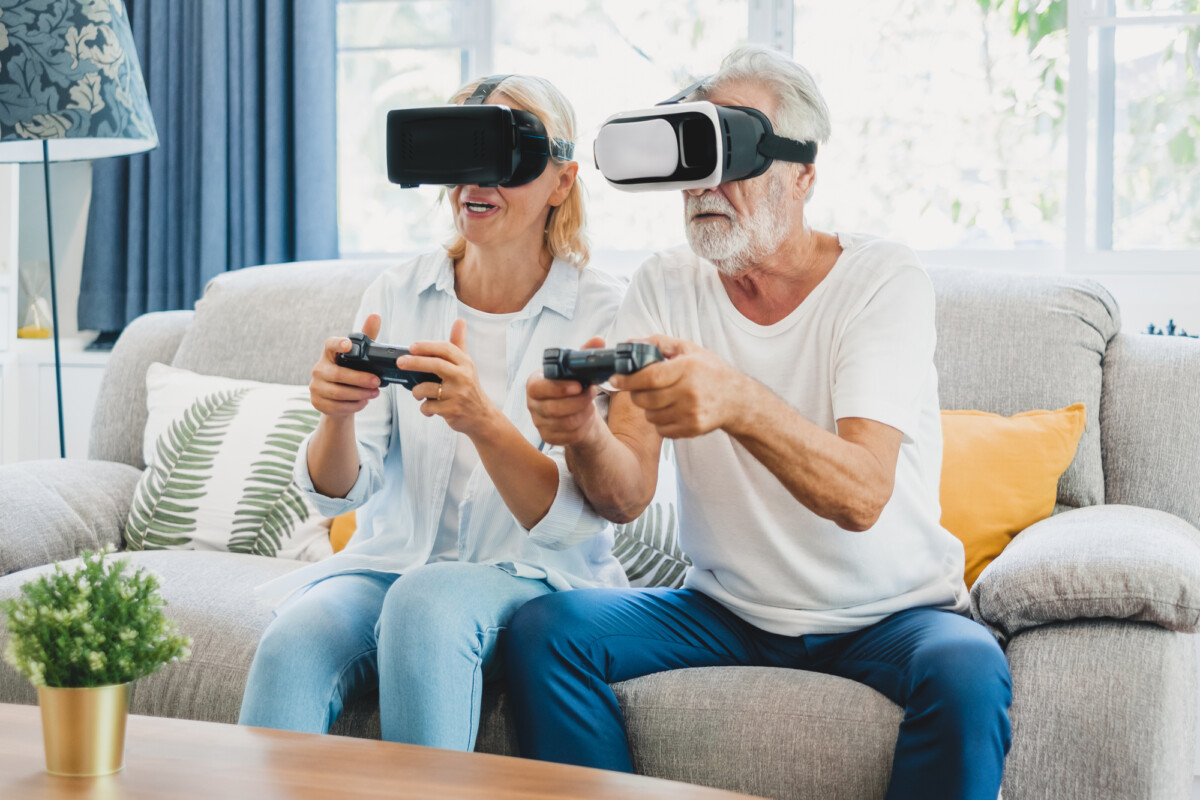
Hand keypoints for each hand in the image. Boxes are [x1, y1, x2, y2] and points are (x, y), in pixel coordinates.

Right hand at [310, 314, 382, 417]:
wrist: (338, 399)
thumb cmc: (351, 371)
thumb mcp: (360, 356)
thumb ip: (367, 337)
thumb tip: (375, 316)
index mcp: (329, 354)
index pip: (330, 344)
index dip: (338, 344)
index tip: (348, 345)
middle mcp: (319, 369)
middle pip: (338, 374)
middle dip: (360, 379)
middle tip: (377, 382)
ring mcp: (315, 386)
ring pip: (338, 393)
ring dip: (359, 394)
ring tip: (374, 393)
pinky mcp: (317, 402)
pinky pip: (337, 406)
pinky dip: (353, 405)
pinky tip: (363, 402)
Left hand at [399, 319, 499, 437]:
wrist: (481, 416)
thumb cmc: (469, 387)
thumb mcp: (467, 365)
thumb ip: (459, 343)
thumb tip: (460, 321)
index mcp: (465, 364)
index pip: (446, 349)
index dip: (427, 346)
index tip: (411, 347)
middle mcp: (463, 377)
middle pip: (435, 365)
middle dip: (415, 362)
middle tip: (400, 362)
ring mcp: (458, 394)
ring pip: (427, 388)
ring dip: (416, 391)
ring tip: (418, 393)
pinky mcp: (452, 410)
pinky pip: (428, 406)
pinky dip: (424, 408)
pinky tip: (429, 408)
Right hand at [526, 336, 605, 446]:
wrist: (575, 409)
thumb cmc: (573, 385)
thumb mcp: (577, 368)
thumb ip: (586, 353)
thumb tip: (599, 340)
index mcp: (535, 383)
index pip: (538, 388)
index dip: (559, 388)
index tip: (578, 386)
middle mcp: (533, 404)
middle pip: (554, 408)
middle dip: (579, 401)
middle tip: (591, 393)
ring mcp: (539, 423)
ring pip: (565, 423)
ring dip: (584, 413)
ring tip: (590, 404)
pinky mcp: (548, 437)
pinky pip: (570, 436)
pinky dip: (583, 427)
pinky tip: (586, 417)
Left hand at [609, 335, 752, 438]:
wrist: (736, 399)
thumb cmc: (709, 371)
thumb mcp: (688, 349)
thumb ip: (658, 343)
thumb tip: (630, 342)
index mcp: (687, 369)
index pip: (649, 377)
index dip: (627, 380)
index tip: (615, 378)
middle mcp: (689, 392)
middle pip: (645, 399)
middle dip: (636, 394)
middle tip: (639, 388)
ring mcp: (691, 413)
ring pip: (651, 416)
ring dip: (648, 408)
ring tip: (660, 399)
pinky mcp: (692, 429)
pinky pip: (661, 429)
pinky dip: (660, 421)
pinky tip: (669, 411)